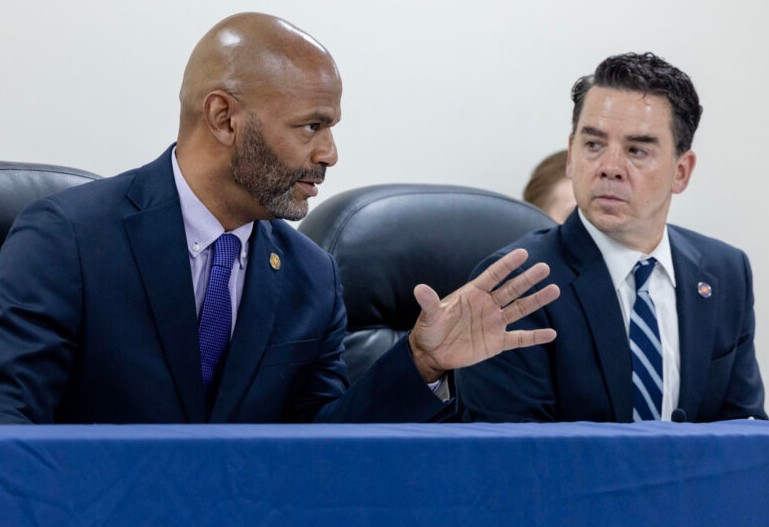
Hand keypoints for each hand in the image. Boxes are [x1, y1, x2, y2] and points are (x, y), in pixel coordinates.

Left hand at [408, 248, 559, 382]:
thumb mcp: (430, 316)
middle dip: (527, 279)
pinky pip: (519, 338)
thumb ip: (429, 302)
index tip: (523, 253)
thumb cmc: (430, 329)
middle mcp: (487, 305)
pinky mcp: (497, 342)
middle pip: (511, 289)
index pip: (493, 276)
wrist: (433, 352)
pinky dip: (534, 337)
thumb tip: (419, 289)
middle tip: (544, 268)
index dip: (507, 265)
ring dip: (536, 300)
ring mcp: (494, 323)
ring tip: (554, 290)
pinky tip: (551, 334)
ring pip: (519, 309)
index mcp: (473, 294)